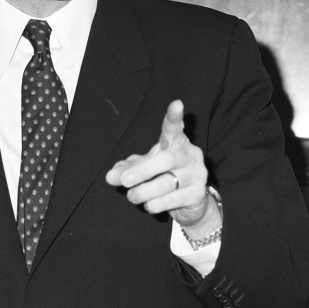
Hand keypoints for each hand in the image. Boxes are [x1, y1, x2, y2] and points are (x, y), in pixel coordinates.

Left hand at [105, 100, 217, 232]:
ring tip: (132, 196)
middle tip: (125, 180)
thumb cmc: (163, 176)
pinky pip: (171, 200)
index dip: (174, 117)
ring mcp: (197, 174)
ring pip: (167, 184)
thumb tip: (110, 177)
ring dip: (144, 192)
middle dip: (143, 171)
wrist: (189, 200)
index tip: (177, 103)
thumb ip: (125, 170)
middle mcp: (189, 155)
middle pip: (167, 160)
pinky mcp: (198, 193)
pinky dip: (155, 204)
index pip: (173, 128)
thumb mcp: (143, 169)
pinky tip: (149, 204)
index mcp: (175, 143)